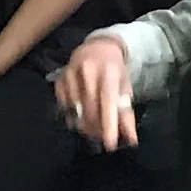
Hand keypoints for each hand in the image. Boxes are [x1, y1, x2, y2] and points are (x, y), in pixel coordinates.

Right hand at [56, 34, 137, 150]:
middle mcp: (88, 70)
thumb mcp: (125, 87)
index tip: (110, 144)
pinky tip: (79, 117)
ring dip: (84, 125)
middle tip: (102, 137)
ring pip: (75, 110)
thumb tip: (131, 140)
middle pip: (90, 109)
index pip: (107, 102)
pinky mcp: (59, 78)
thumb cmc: (114, 69)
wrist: (97, 46)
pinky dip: (71, 116)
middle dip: (97, 128)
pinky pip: (63, 106)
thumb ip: (126, 114)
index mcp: (109, 71)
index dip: (109, 124)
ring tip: (92, 129)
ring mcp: (70, 73)